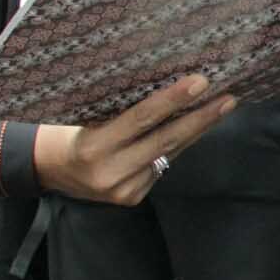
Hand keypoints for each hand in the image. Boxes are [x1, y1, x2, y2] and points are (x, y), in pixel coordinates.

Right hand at [32, 74, 236, 205]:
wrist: (51, 170)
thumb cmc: (69, 130)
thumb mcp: (86, 115)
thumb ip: (121, 109)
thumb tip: (168, 85)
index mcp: (93, 146)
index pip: (141, 119)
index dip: (172, 100)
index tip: (200, 82)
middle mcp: (110, 172)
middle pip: (165, 140)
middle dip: (200, 118)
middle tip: (227, 98)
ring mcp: (124, 189)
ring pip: (169, 154)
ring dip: (197, 130)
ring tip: (222, 107)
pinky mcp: (133, 198)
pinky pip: (162, 166)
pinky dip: (178, 146)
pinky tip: (196, 127)